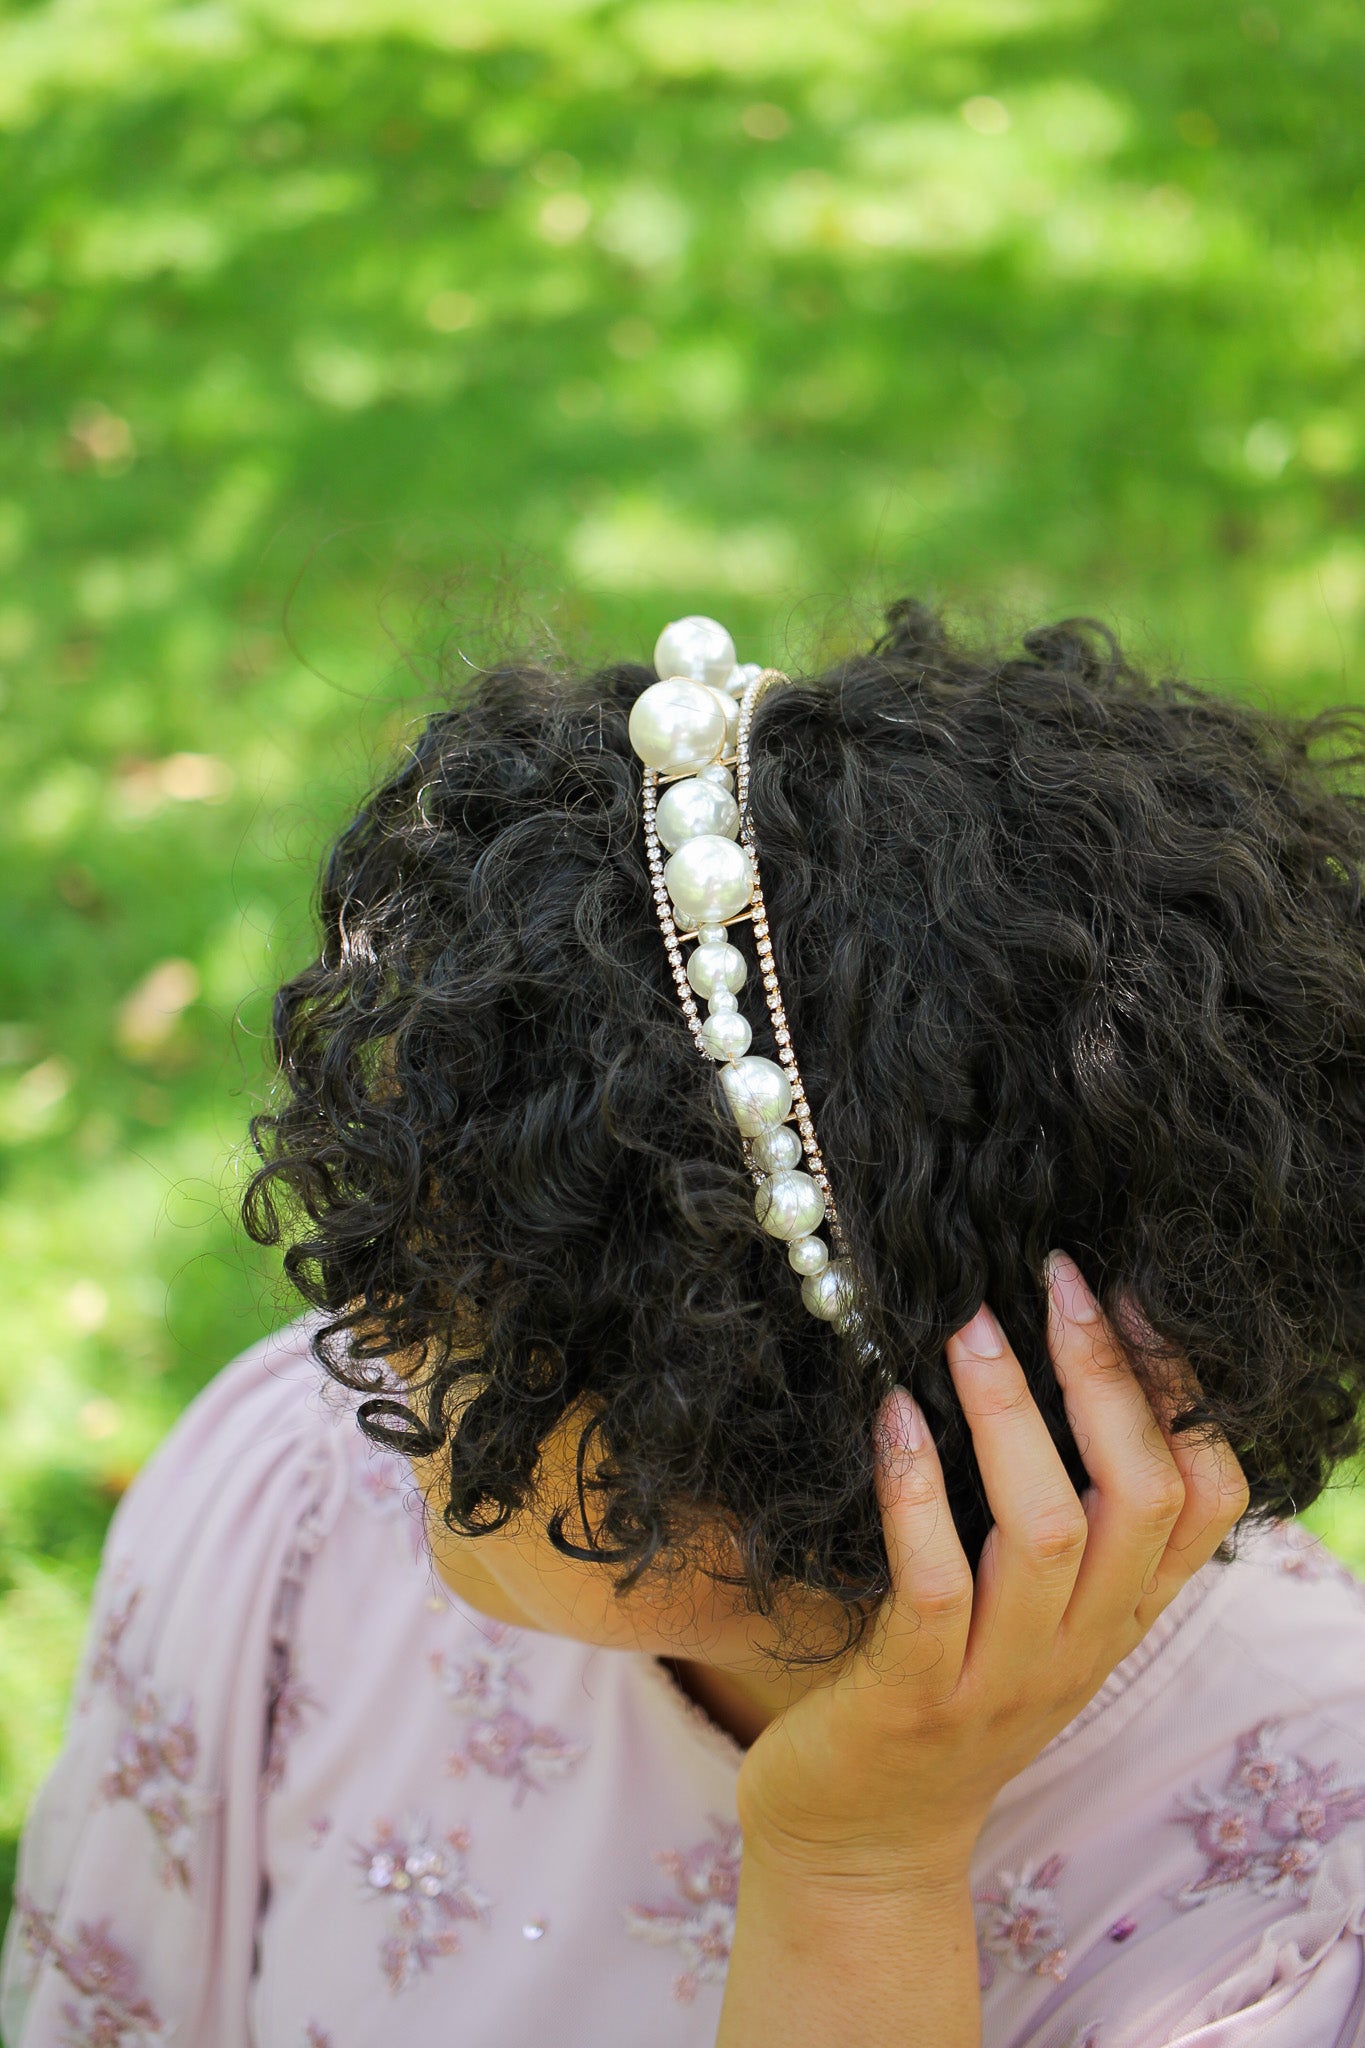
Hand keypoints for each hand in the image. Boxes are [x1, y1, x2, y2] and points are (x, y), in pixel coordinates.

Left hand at [734, 1251, 1250, 1891]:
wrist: (859, 1842)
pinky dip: (916, 1493)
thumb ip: (1059, 1518)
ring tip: (969, 1324)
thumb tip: (1043, 1354)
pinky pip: (932, 1586)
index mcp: (1118, 1616)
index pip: (1208, 1498)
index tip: (1132, 1294)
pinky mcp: (912, 1701)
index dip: (1184, 1391)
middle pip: (1140, 1496)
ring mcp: (1000, 1680)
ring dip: (1011, 1415)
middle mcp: (1080, 1647)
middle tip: (1057, 1277)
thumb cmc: (938, 1691)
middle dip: (1105, 1376)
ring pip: (1045, 1533)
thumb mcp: (1030, 1613)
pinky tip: (893, 1414)